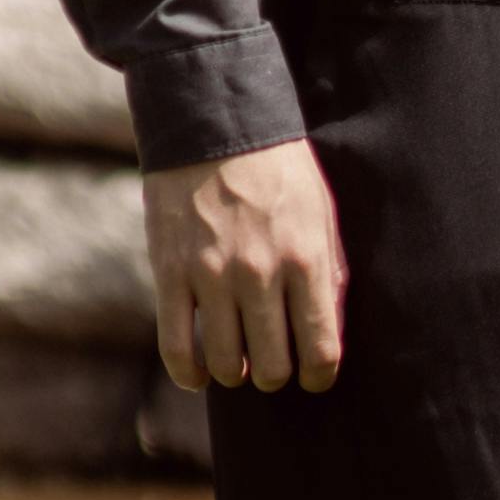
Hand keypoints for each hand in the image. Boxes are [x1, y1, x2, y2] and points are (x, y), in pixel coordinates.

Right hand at [149, 136, 348, 395]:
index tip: (314, 377)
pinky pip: (177, 347)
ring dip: (234, 372)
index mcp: (305, 258)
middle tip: (271, 362)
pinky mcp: (171, 273)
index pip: (319, 349)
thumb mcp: (321, 213)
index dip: (319, 376)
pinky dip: (189, 374)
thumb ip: (328, 272)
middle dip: (274, 374)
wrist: (215, 122)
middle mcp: (259, 273)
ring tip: (236, 361)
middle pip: (271, 366)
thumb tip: (327, 330)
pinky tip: (199, 377)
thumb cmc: (279, 169)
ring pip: (225, 364)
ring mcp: (211, 275)